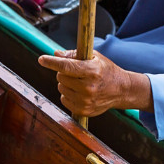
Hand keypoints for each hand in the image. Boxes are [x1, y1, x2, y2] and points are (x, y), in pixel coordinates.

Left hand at [37, 50, 152, 118]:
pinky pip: (64, 99)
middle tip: (75, 72)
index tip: (42, 59)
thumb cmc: (106, 70)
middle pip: (61, 77)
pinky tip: (79, 92)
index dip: (52, 62)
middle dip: (63, 72)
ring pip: (61, 88)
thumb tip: (56, 54)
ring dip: (66, 83)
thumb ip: (74, 55)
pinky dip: (68, 94)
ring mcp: (86, 100)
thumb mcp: (94, 57)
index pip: (67, 66)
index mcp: (92, 71)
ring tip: (79, 82)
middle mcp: (89, 87)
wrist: (121, 90)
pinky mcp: (83, 110)